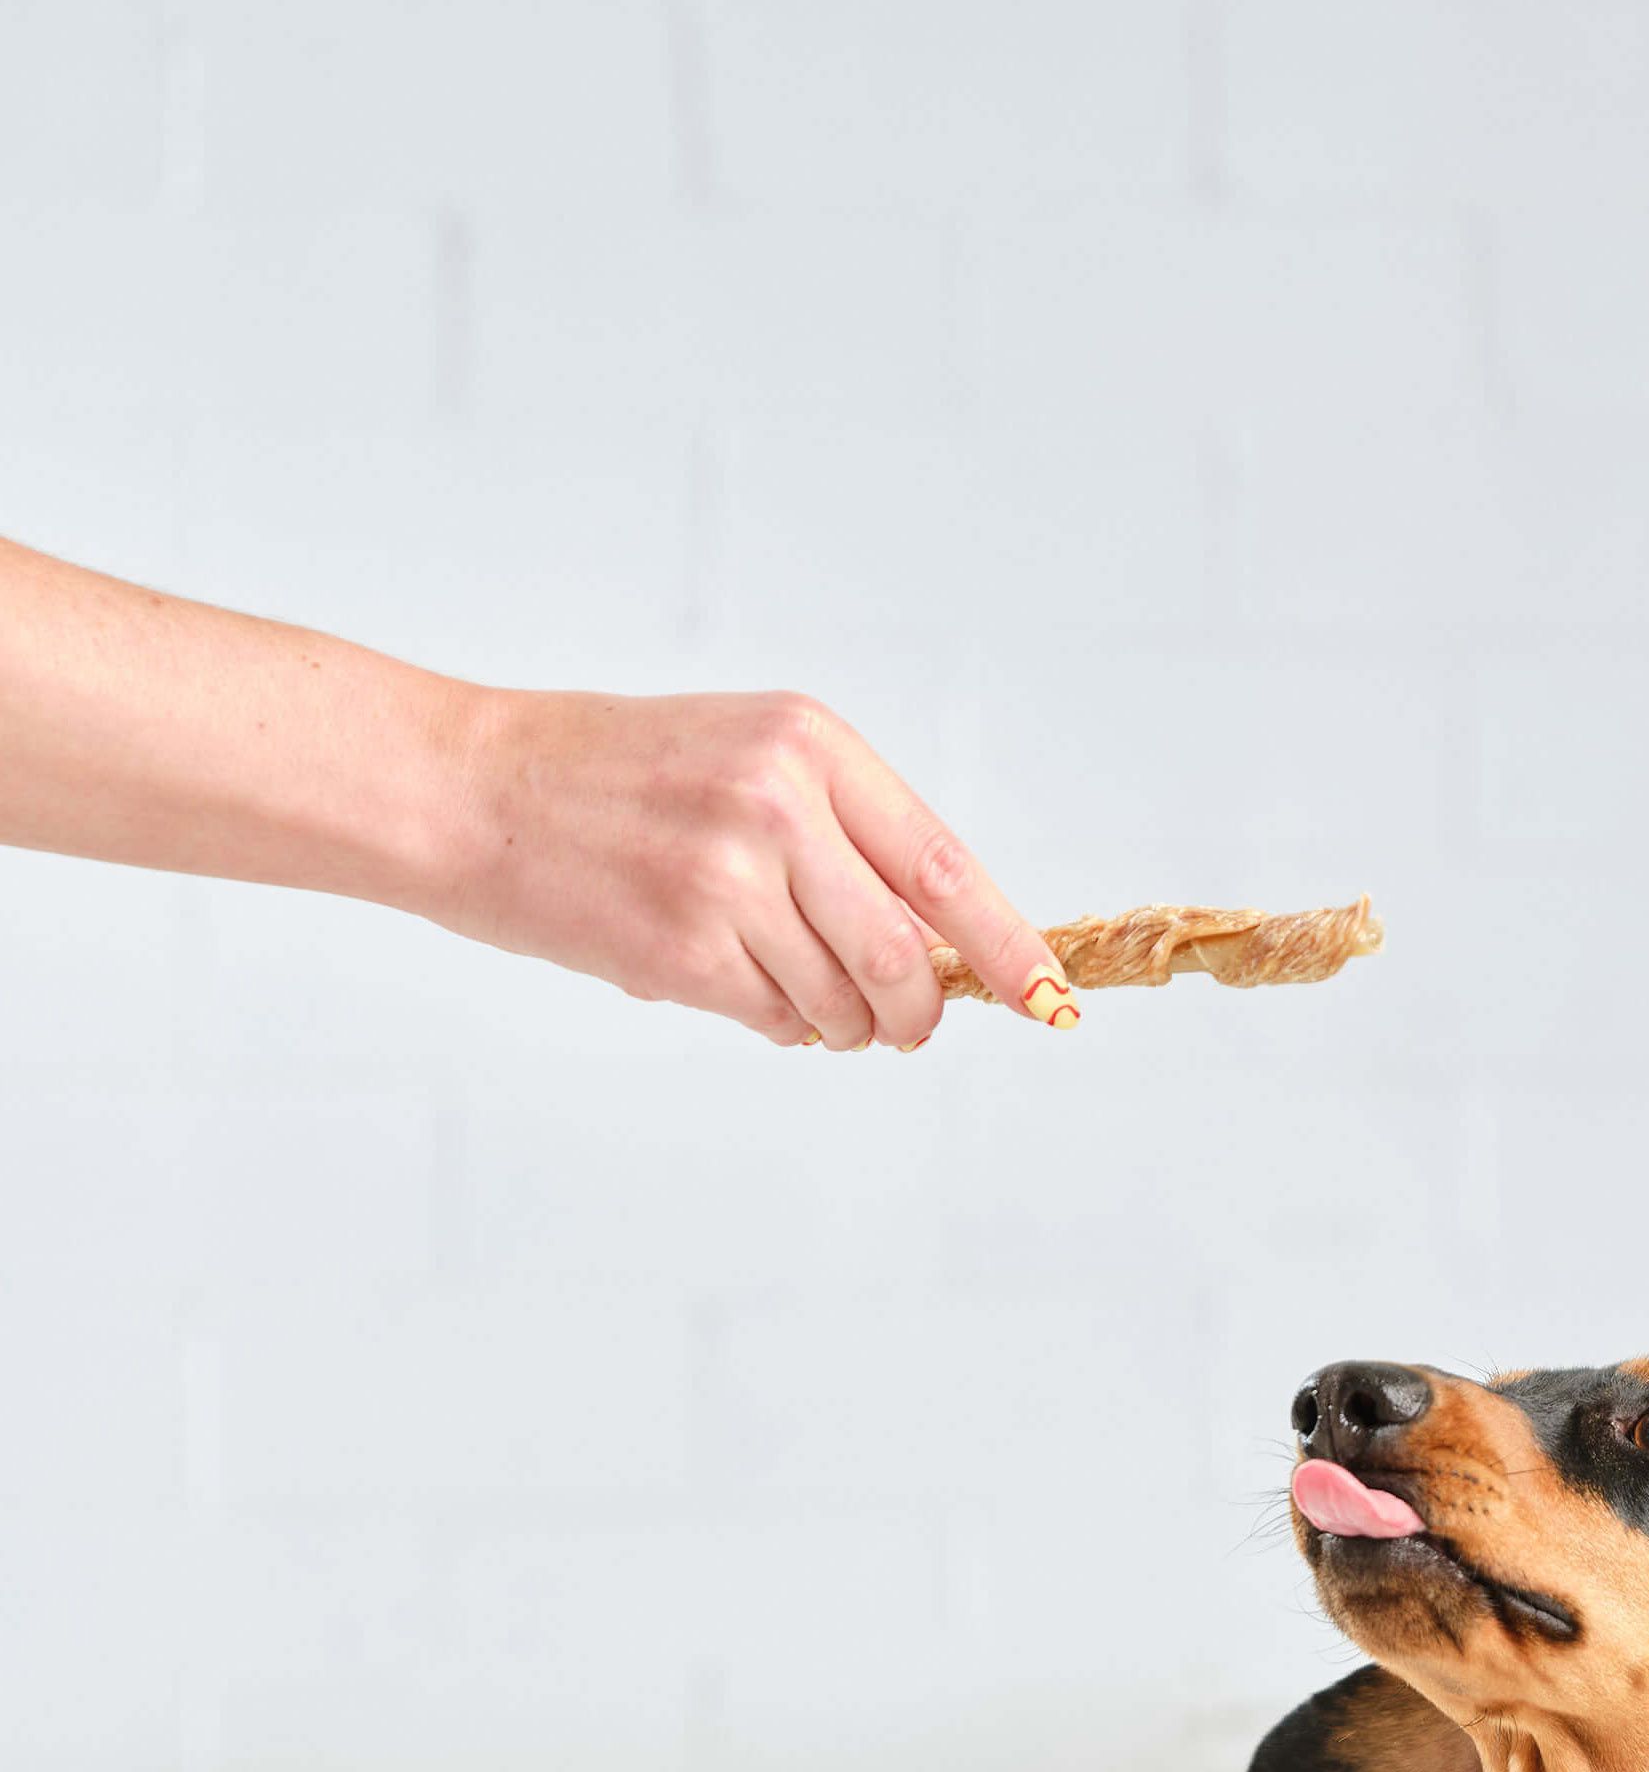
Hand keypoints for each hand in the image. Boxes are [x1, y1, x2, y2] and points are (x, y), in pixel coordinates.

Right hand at [437, 686, 1074, 1050]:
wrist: (471, 790)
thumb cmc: (609, 781)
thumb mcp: (743, 760)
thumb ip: (841, 836)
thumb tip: (941, 948)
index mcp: (810, 744)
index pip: (946, 868)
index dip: (1011, 947)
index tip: (1056, 1000)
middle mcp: (780, 804)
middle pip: (909, 958)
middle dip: (918, 1014)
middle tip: (899, 1027)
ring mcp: (731, 878)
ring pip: (845, 1002)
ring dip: (835, 1021)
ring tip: (774, 979)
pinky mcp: (682, 948)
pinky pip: (776, 1022)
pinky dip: (771, 1022)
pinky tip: (723, 980)